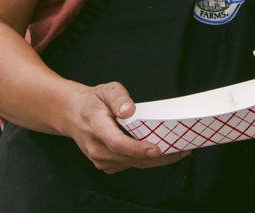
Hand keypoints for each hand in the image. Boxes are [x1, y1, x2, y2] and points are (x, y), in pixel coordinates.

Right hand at [60, 82, 182, 173]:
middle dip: (158, 157)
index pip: (117, 143)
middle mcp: (97, 148)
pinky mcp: (106, 165)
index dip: (137, 149)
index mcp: (96, 127)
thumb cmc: (92, 102)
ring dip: (156, 161)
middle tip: (182, 150)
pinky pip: (129, 165)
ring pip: (133, 164)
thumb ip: (118, 98)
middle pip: (130, 158)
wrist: (72, 115)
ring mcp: (100, 160)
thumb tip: (129, 111)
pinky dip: (146, 161)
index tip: (156, 149)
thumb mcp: (105, 90)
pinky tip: (161, 153)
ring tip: (178, 150)